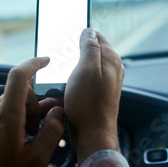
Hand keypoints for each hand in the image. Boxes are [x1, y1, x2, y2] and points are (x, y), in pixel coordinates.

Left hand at [0, 58, 64, 166]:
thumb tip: (58, 112)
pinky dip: (3, 118)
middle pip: (18, 94)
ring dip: (17, 114)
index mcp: (5, 116)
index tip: (45, 61)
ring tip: (18, 139)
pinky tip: (4, 138)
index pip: (19, 76)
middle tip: (33, 131)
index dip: (34, 64)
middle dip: (31, 108)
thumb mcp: (36, 160)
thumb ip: (52, 131)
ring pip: (6, 102)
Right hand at [64, 29, 124, 164]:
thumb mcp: (86, 69)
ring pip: (80, 70)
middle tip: (58, 64)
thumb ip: (89, 47)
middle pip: (86, 54)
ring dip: (66, 75)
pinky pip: (78, 85)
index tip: (65, 39)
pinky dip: (67, 88)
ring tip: (56, 84)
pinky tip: (58, 96)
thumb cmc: (89, 104)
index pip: (96, 36)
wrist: (92, 135)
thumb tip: (89, 31)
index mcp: (111, 59)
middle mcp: (110, 70)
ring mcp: (103, 83)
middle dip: (70, 58)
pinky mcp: (95, 95)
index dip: (79, 35)